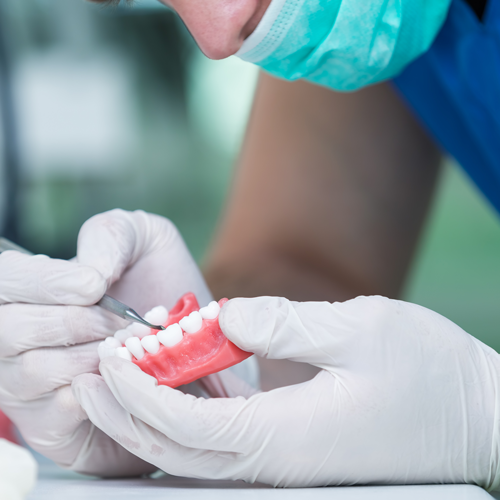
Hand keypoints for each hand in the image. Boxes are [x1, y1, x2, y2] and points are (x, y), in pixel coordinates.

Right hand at [0, 209, 221, 475]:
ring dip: (94, 356)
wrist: (186, 341)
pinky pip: (58, 411)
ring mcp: (25, 383)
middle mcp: (13, 336)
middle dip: (77, 322)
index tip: (94, 286)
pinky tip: (128, 375)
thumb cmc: (159, 286)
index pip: (4, 280)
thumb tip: (88, 272)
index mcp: (28, 287)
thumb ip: (111, 236)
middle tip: (124, 322)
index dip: (43, 282)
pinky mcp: (50, 425)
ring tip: (133, 347)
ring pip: (34, 370)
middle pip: (9, 329)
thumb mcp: (144, 242)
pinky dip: (101, 390)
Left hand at [74, 295, 499, 487]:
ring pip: (197, 454)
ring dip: (151, 418)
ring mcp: (287, 463)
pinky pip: (225, 443)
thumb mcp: (361, 327)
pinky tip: (177, 387)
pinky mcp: (295, 451)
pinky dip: (188, 417)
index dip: (141, 395)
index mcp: (291, 436)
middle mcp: (280, 462)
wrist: (474, 415)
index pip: (191, 428)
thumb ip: (286, 324)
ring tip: (120, 378)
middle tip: (93, 374)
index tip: (111, 361)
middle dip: (129, 414)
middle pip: (180, 452)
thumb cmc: (428, 370)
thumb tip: (226, 319)